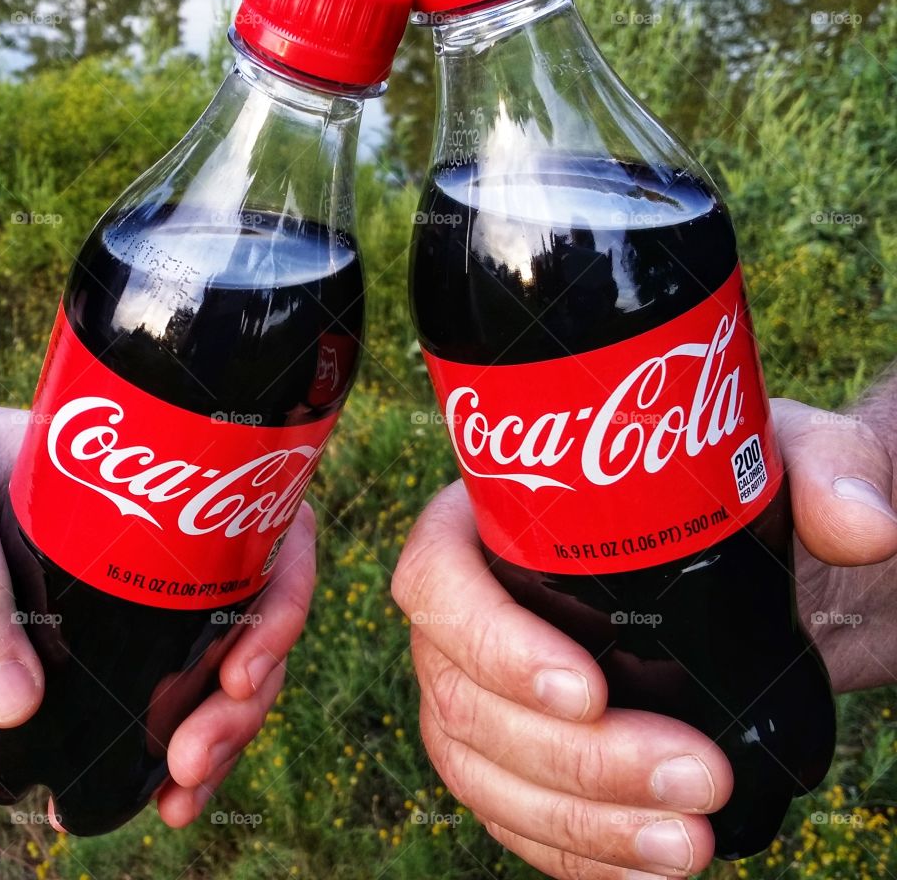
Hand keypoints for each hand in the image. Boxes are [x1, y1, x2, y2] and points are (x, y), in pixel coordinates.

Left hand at [0, 393, 314, 829]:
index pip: (279, 536)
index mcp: (187, 482)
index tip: (240, 670)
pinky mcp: (130, 635)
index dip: (286, 605)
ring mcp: (166, 593)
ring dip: (226, 735)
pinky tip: (161, 793)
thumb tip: (18, 705)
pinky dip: (184, 744)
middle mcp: (193, 542)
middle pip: (262, 620)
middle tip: (190, 761)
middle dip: (246, 701)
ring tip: (179, 799)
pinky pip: (185, 688)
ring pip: (234, 664)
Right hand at [394, 399, 896, 879]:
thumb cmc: (729, 487)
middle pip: (461, 692)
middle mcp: (469, 603)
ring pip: (480, 766)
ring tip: (688, 844)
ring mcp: (480, 680)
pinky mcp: (510, 743)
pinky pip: (509, 808)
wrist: (741, 557)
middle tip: (692, 775)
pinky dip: (571, 851)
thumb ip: (829, 464)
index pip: (436, 577)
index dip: (486, 639)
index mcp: (488, 516)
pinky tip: (650, 867)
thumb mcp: (777, 452)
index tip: (586, 686)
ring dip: (576, 821)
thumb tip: (866, 526)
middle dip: (570, 758)